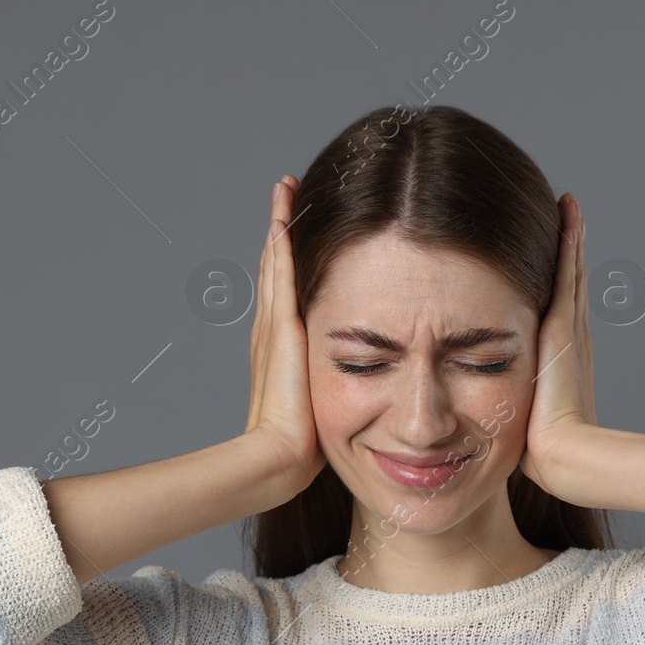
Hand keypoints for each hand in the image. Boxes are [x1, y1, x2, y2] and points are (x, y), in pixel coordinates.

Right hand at [243, 175, 325, 493]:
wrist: (279, 453)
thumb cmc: (303, 445)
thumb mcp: (331, 406)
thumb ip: (344, 390)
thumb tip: (371, 391)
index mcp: (283, 347)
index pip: (287, 293)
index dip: (290, 262)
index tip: (296, 233)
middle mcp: (273, 328)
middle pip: (278, 267)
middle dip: (284, 233)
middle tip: (288, 195)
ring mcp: (273, 323)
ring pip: (278, 261)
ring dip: (282, 225)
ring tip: (287, 191)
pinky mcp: (281, 324)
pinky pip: (281, 271)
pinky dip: (282, 240)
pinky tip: (286, 213)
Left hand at [519, 193, 596, 496]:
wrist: (562, 452)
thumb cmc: (540, 448)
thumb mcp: (520, 416)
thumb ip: (509, 405)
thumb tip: (485, 413)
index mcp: (562, 357)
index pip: (559, 309)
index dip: (560, 282)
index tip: (555, 257)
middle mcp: (572, 337)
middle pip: (569, 283)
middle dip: (568, 252)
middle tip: (569, 216)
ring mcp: (571, 328)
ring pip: (570, 271)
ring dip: (570, 237)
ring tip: (569, 205)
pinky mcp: (564, 325)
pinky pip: (567, 271)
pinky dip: (569, 241)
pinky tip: (567, 212)